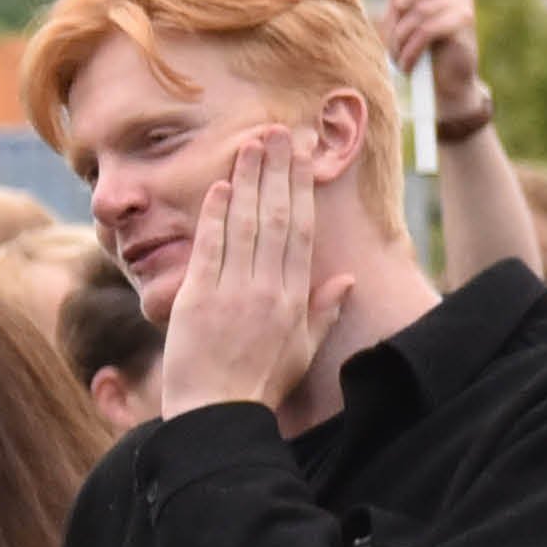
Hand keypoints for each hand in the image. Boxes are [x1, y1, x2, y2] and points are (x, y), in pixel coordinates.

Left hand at [150, 127, 350, 417]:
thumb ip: (324, 311)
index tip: (303, 157)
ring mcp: (235, 292)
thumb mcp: (303, 349)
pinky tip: (222, 186)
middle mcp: (269, 288)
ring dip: (250, 181)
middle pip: (279, 217)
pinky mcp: (200, 299)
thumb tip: (345, 279)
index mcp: (296, 297)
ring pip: (247, 225)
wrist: (219, 414)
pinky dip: (217, 216)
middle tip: (278, 131)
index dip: (302, 189)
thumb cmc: (260, 384)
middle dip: (279, 171)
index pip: (302, 231)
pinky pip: (211, 249)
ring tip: (251, 143)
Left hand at [387, 0, 489, 113]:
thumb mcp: (401, 15)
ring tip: (401, 54)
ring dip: (401, 37)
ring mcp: (463, 3)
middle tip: (394, 33)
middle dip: (398, 9)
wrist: (440, 82)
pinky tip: (409, 63)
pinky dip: (411, 49)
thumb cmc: (418, 46)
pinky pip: (427, 28)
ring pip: (419, 9)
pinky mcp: (465, 23)